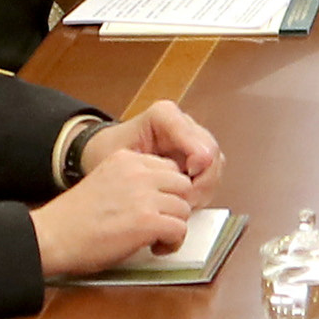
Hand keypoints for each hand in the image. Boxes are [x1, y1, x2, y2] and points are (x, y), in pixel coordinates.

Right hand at [29, 142, 195, 276]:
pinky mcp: (147, 221)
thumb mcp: (104, 182)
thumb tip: (160, 196)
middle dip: (175, 205)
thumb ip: (131, 182)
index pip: (169, 168)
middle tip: (161, 223)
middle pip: (182, 185)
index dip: (167, 191)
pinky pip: (179, 230)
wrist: (51, 237)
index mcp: (126, 159)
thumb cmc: (72, 219)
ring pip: (184, 208)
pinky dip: (172, 242)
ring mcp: (144, 196)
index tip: (158, 206)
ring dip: (175, 226)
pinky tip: (156, 248)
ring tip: (156, 238)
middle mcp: (139, 172)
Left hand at [81, 98, 222, 191]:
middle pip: (211, 151)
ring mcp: (193, 140)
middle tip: (186, 199)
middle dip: (203, 180)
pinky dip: (201, 191)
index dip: (198, 158)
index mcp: (165, 115)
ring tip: (182, 202)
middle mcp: (184, 124)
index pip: (195, 136)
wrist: (102, 155)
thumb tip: (174, 178)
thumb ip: (144, 165)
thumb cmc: (107, 153)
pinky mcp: (197, 157)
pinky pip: (211, 174)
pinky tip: (183, 199)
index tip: (189, 174)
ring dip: (204, 188)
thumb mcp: (118, 157)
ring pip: (216, 165)